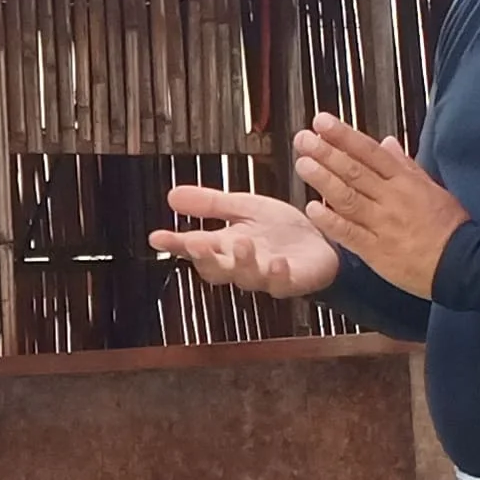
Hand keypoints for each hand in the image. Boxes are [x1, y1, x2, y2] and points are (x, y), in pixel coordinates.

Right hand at [151, 184, 341, 297]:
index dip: (175, 244)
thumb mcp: (244, 207)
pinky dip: (277, 273)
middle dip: (204, 257)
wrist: (322, 241)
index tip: (157, 238)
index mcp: (225, 246)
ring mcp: (264, 276)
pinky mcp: (290, 282)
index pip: (194, 246)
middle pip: (215, 268)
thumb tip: (171, 195)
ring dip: (241, 261)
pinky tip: (277, 262)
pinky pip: (280, 283)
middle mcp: (241, 264)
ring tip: (242, 242)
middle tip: (195, 243)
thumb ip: (211, 204)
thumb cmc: (281, 230)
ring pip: (245, 277)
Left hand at [293, 114, 467, 290]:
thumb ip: (406, 165)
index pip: (370, 153)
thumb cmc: (451, 226)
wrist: (465, 264)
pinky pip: (351, 233)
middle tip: (302, 138)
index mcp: (406, 182)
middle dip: (327, 153)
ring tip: (303, 164)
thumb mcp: (433, 189)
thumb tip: (386, 142)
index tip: (322, 122)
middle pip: (355, 172)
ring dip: (324, 180)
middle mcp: (393, 199)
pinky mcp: (378, 252)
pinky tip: (313, 208)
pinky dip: (331, 221)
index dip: (344, 136)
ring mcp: (384, 225)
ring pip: (349, 198)